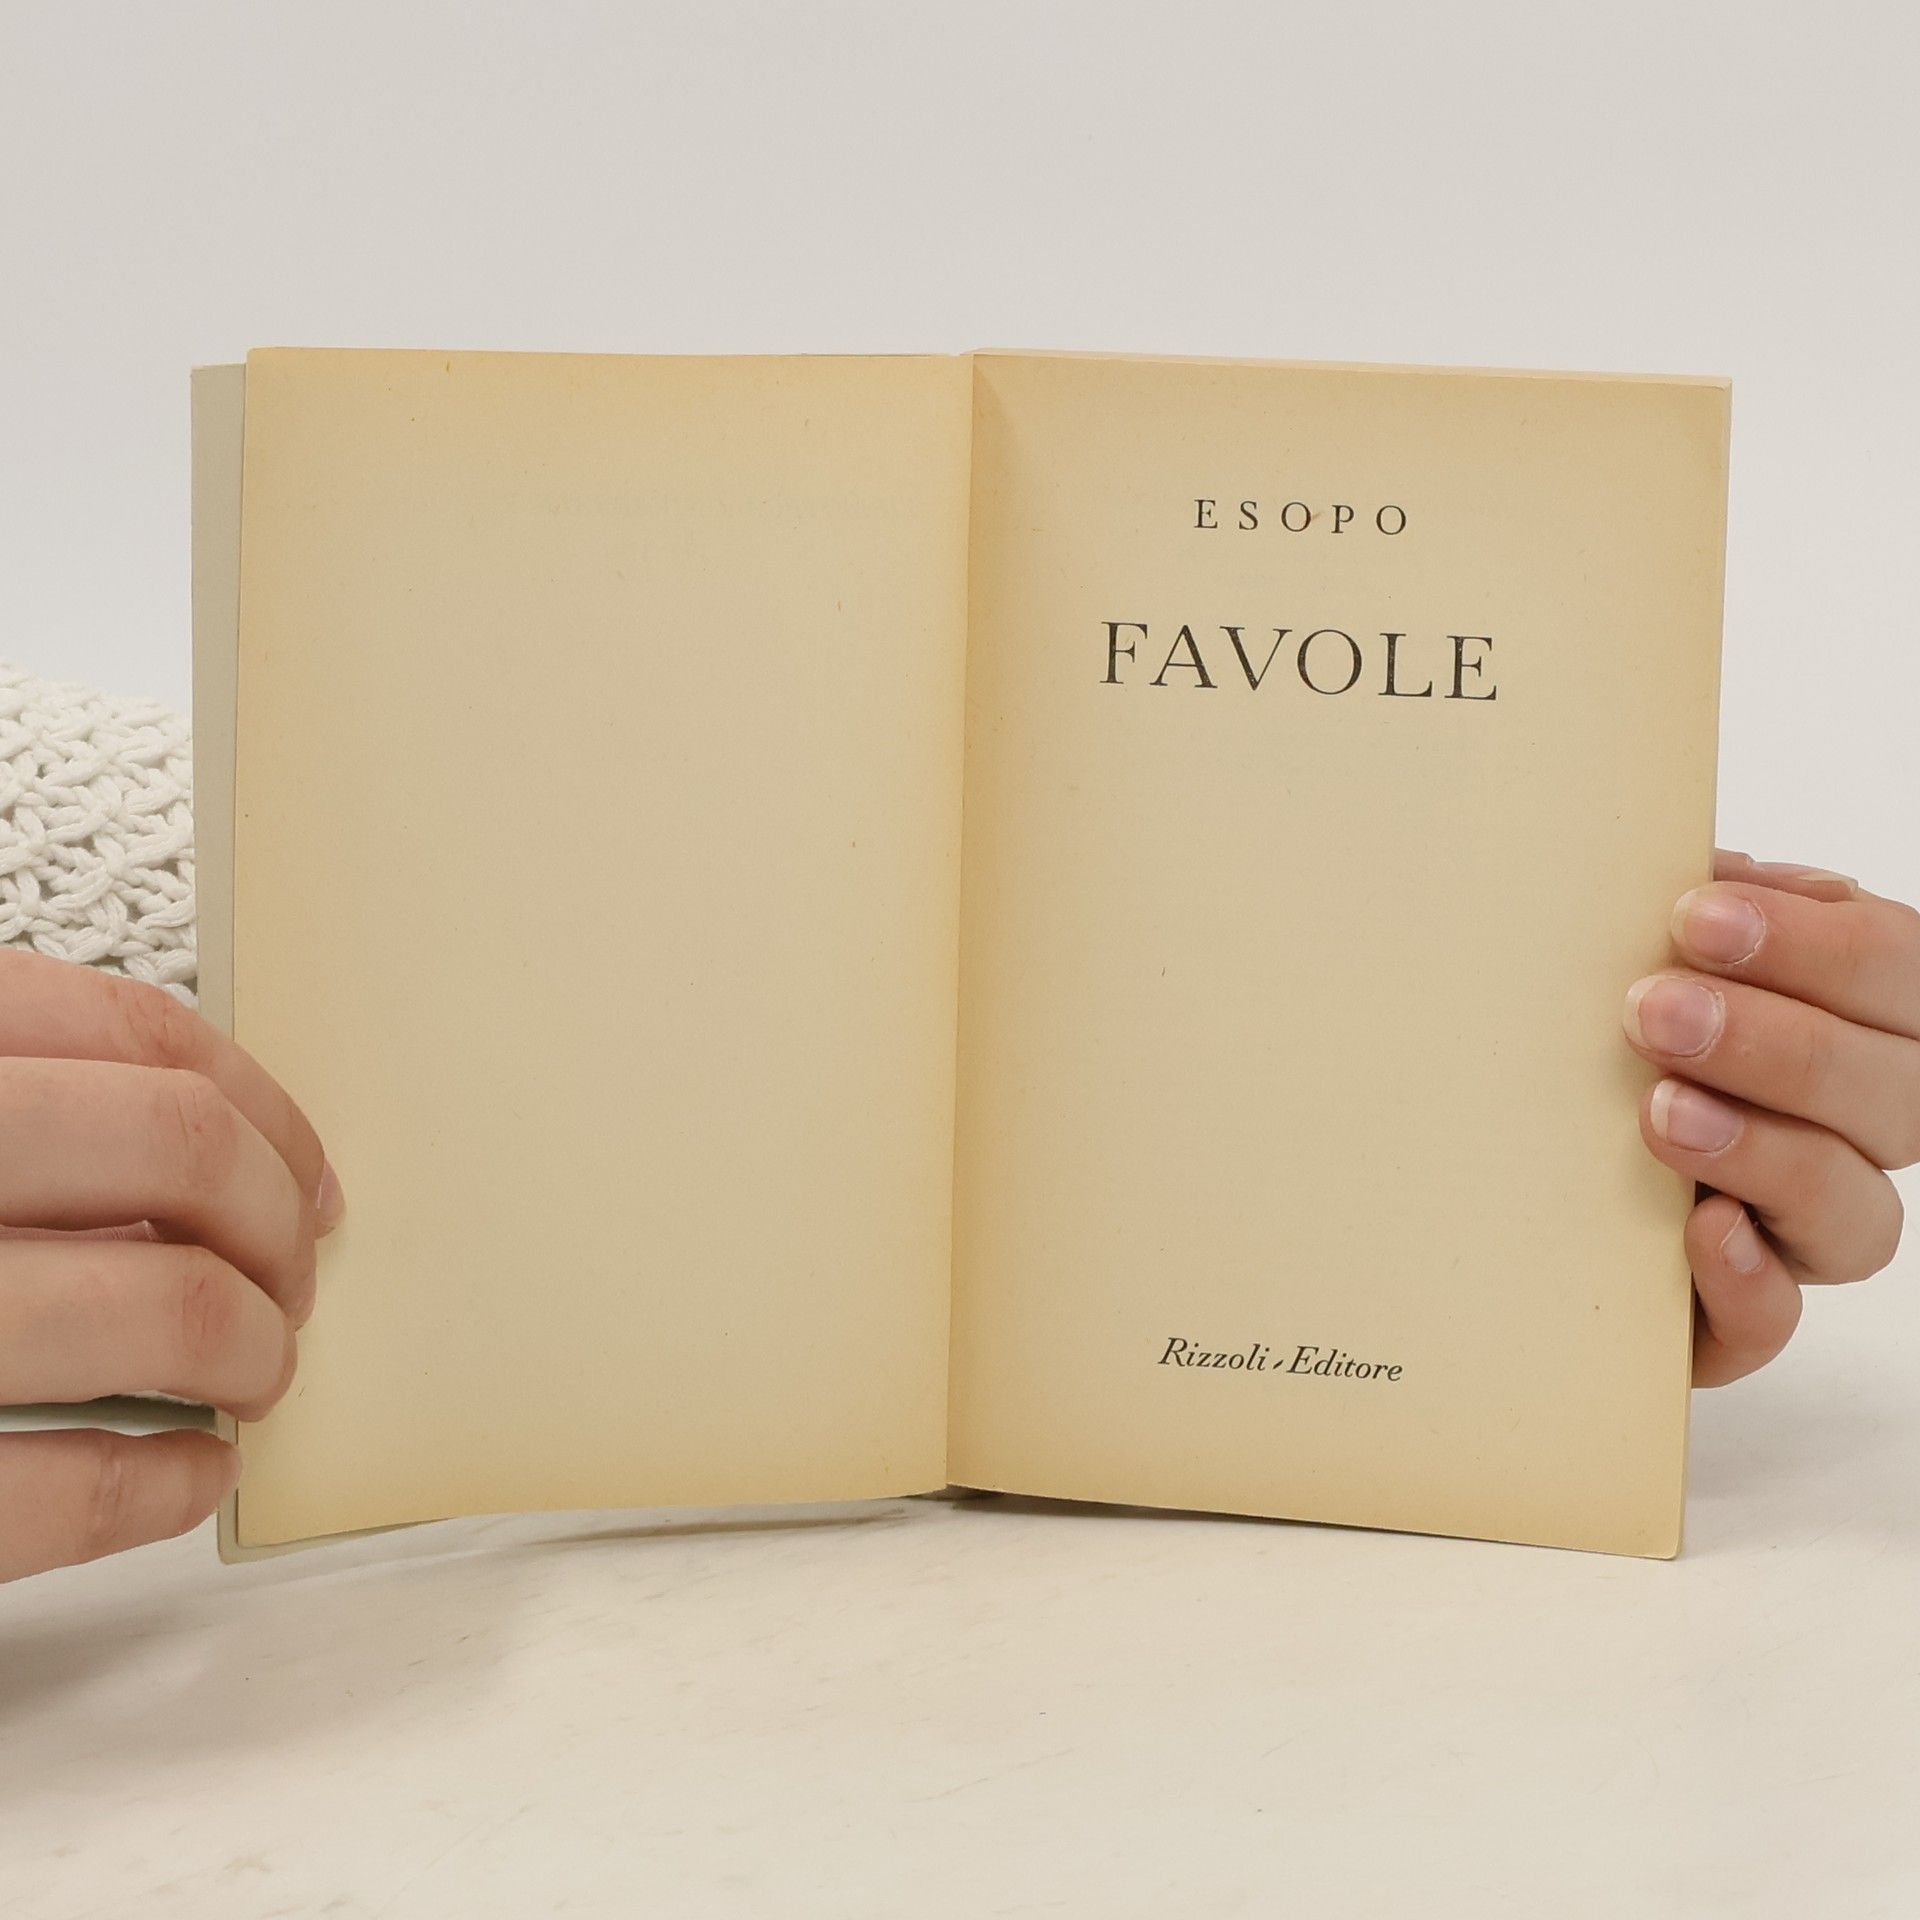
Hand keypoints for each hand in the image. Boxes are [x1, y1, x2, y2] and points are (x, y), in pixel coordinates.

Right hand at [0, 952, 339, 1579]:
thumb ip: (34, 1119)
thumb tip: (209, 1167)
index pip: (122, 1028)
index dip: (255, 1101)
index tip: (313, 1167)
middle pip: (173, 1146)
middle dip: (273, 1218)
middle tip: (300, 1274)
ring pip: (155, 1306)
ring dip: (248, 1347)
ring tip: (258, 1374)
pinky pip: (52, 1494)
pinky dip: (155, 1488)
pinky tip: (189, 1474)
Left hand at [1624, 850, 1916, 1385]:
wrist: (1497, 1167)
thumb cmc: (1588, 1035)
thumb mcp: (1630, 958)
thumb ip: (1676, 915)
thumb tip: (1695, 871)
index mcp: (1846, 1024)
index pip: (1896, 974)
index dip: (1816, 945)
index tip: (1696, 913)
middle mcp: (1847, 1132)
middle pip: (1893, 1095)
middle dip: (1779, 1044)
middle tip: (1655, 1011)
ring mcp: (1797, 1232)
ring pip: (1855, 1214)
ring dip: (1765, 1153)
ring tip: (1659, 1112)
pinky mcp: (1731, 1316)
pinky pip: (1775, 1321)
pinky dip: (1747, 1279)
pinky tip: (1699, 1228)